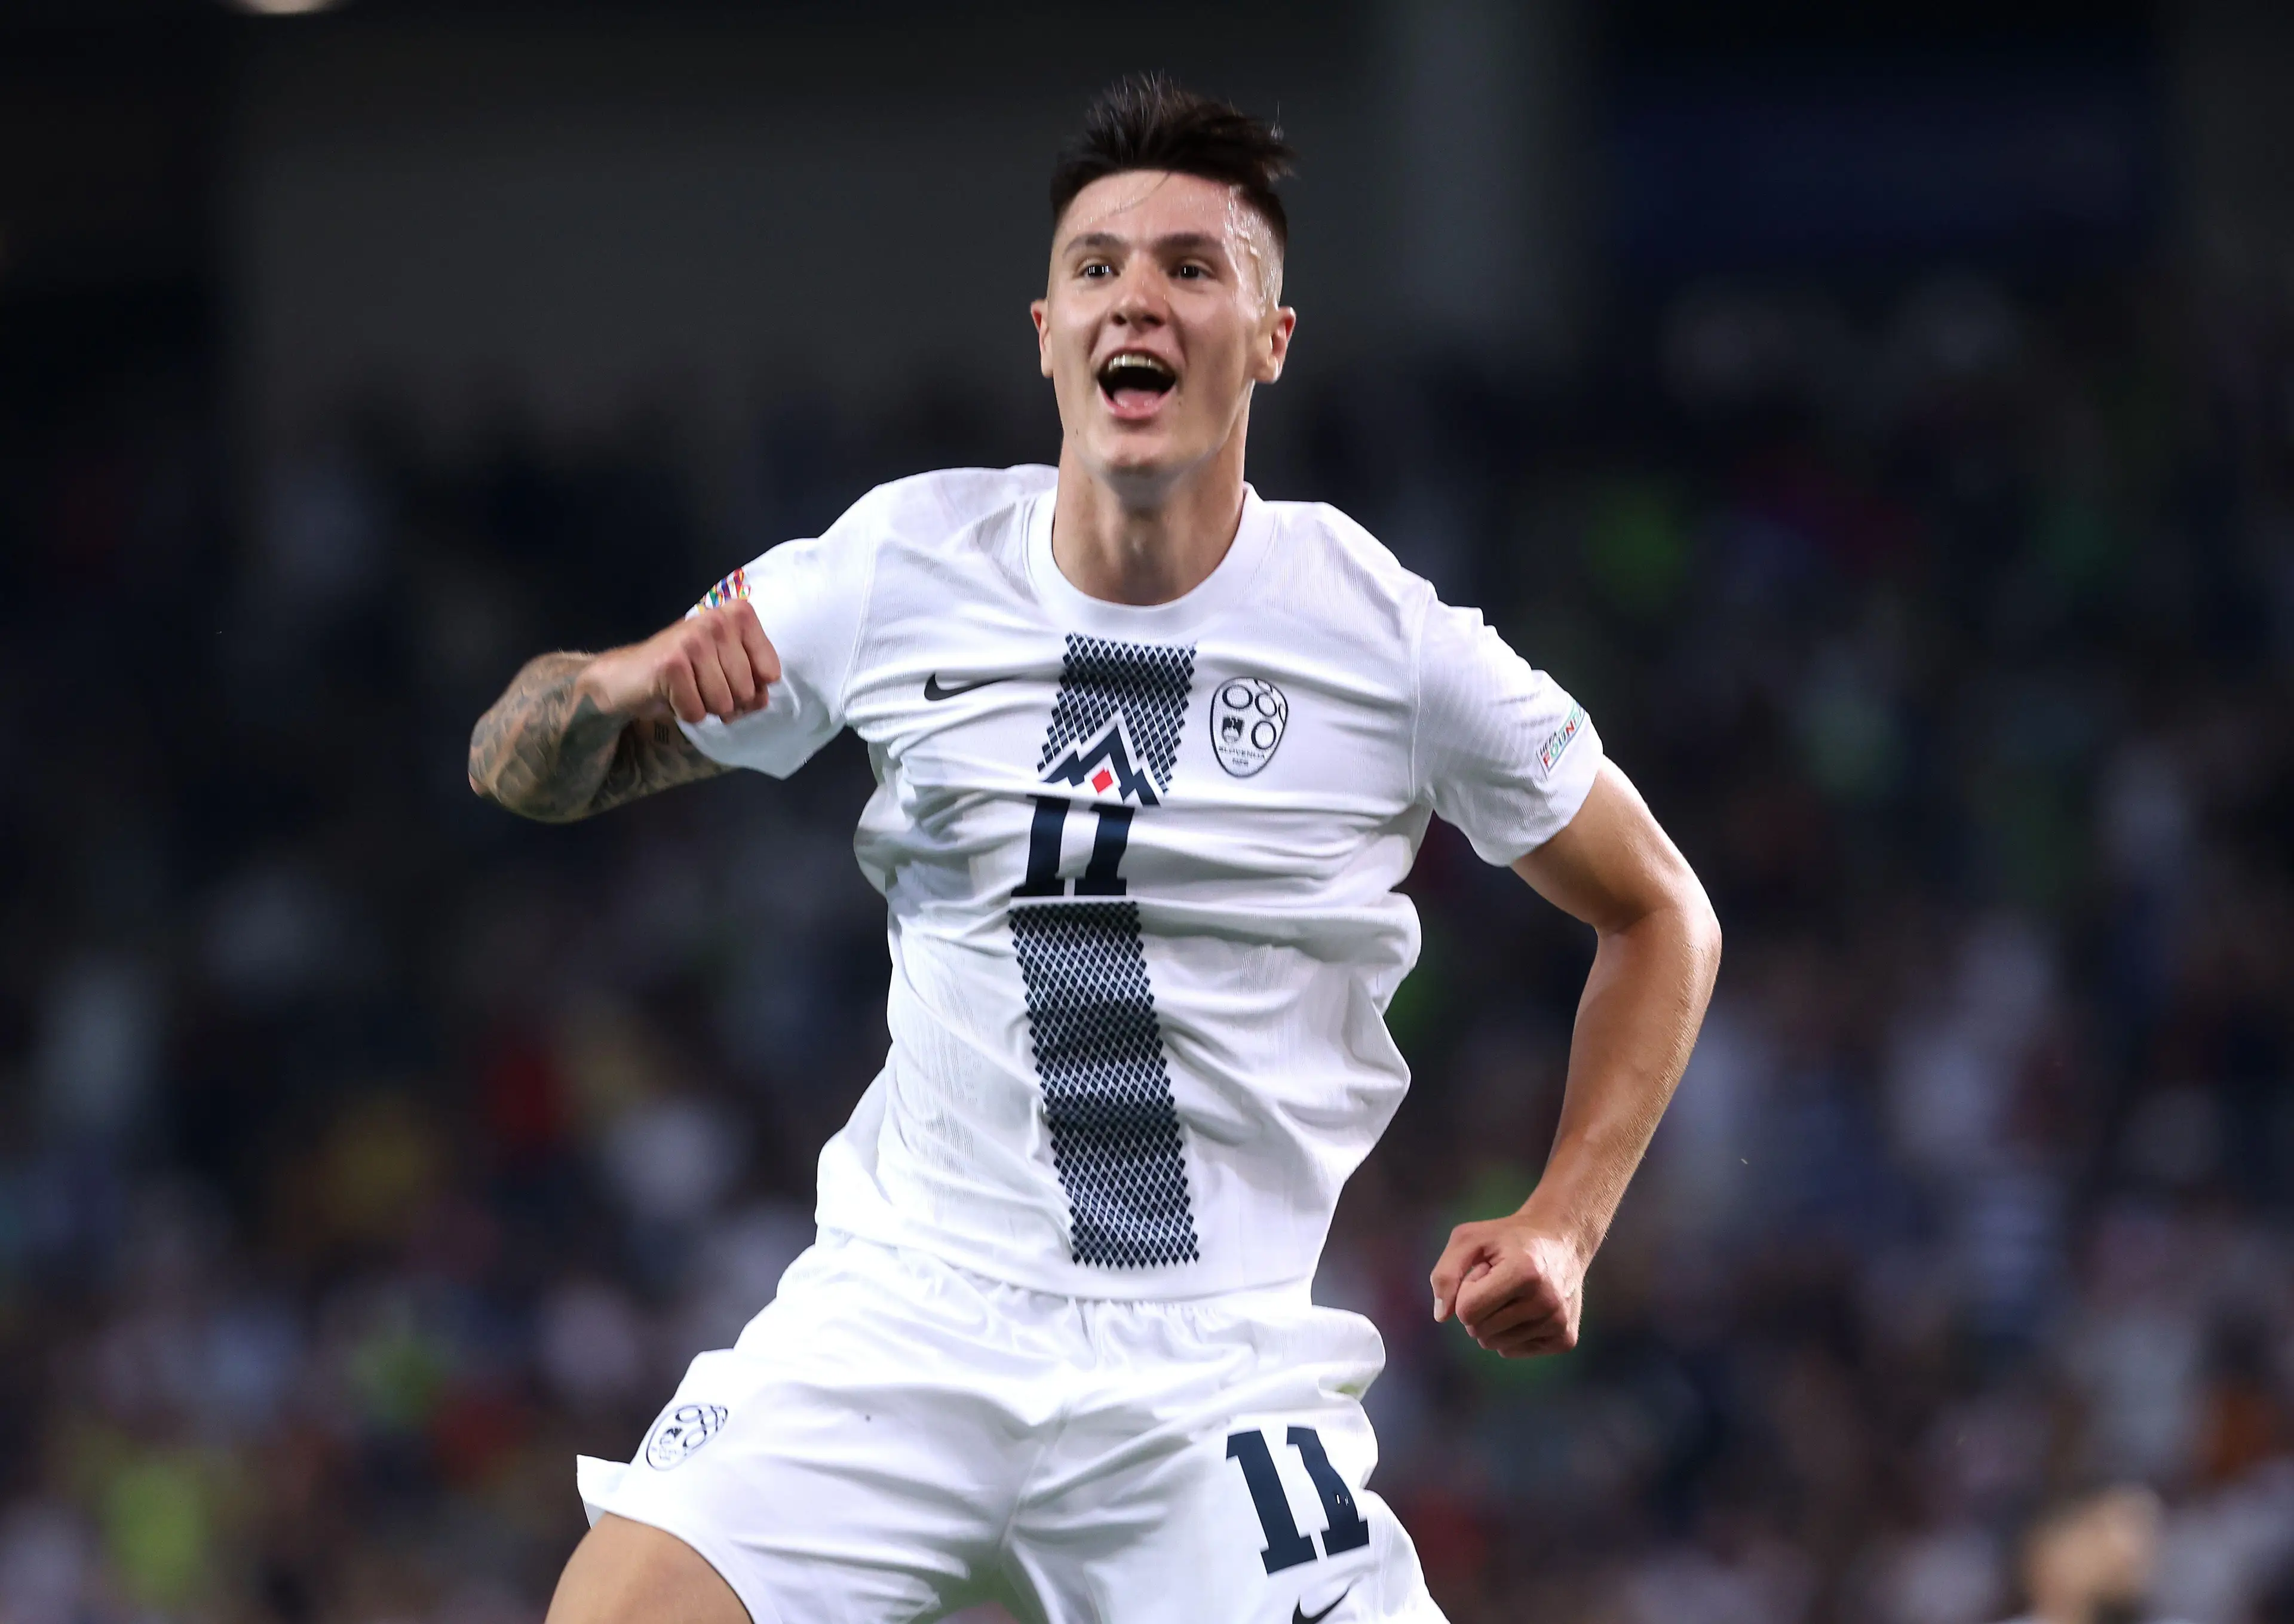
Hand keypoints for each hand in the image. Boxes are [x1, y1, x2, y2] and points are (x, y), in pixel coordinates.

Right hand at [576, 603, 780, 725]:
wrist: (626, 676)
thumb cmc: (686, 674)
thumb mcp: (728, 675)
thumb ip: (754, 685)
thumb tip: (760, 699)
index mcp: (739, 616)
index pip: (771, 673)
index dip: (750, 689)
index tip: (725, 677)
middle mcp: (718, 620)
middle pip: (746, 691)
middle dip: (724, 701)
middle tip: (699, 685)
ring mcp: (694, 639)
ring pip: (723, 704)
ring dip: (703, 707)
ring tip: (686, 688)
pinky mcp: (672, 663)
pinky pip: (696, 711)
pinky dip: (683, 712)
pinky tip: (670, 694)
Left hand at [1429, 1214, 1588, 1357]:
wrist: (1562, 1241)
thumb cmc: (1509, 1238)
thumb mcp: (1470, 1238)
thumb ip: (1445, 1273)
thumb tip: (1441, 1316)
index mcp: (1524, 1272)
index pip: (1467, 1310)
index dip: (1465, 1291)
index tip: (1484, 1271)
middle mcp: (1546, 1301)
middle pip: (1478, 1330)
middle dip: (1477, 1307)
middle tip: (1498, 1282)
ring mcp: (1558, 1323)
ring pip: (1493, 1344)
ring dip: (1492, 1322)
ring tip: (1511, 1294)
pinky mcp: (1565, 1339)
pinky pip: (1512, 1351)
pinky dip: (1509, 1333)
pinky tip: (1525, 1309)